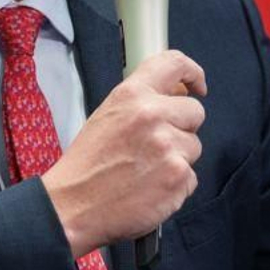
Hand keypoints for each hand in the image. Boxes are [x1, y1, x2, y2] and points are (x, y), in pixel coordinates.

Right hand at [42, 49, 207, 257]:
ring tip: (147, 170)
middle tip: (156, 145)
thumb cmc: (88, 164)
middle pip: (195, 111)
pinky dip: (176, 185)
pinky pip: (191, 177)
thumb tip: (177, 96)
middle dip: (182, 127)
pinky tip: (150, 189)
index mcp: (132, 94)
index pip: (175, 64)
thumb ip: (142, 102)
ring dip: (178, 158)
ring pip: (194, 146)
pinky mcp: (178, 177)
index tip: (197, 87)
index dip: (193, 74)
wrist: (72, 205)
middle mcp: (153, 115)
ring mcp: (168, 147)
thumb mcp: (108, 115)